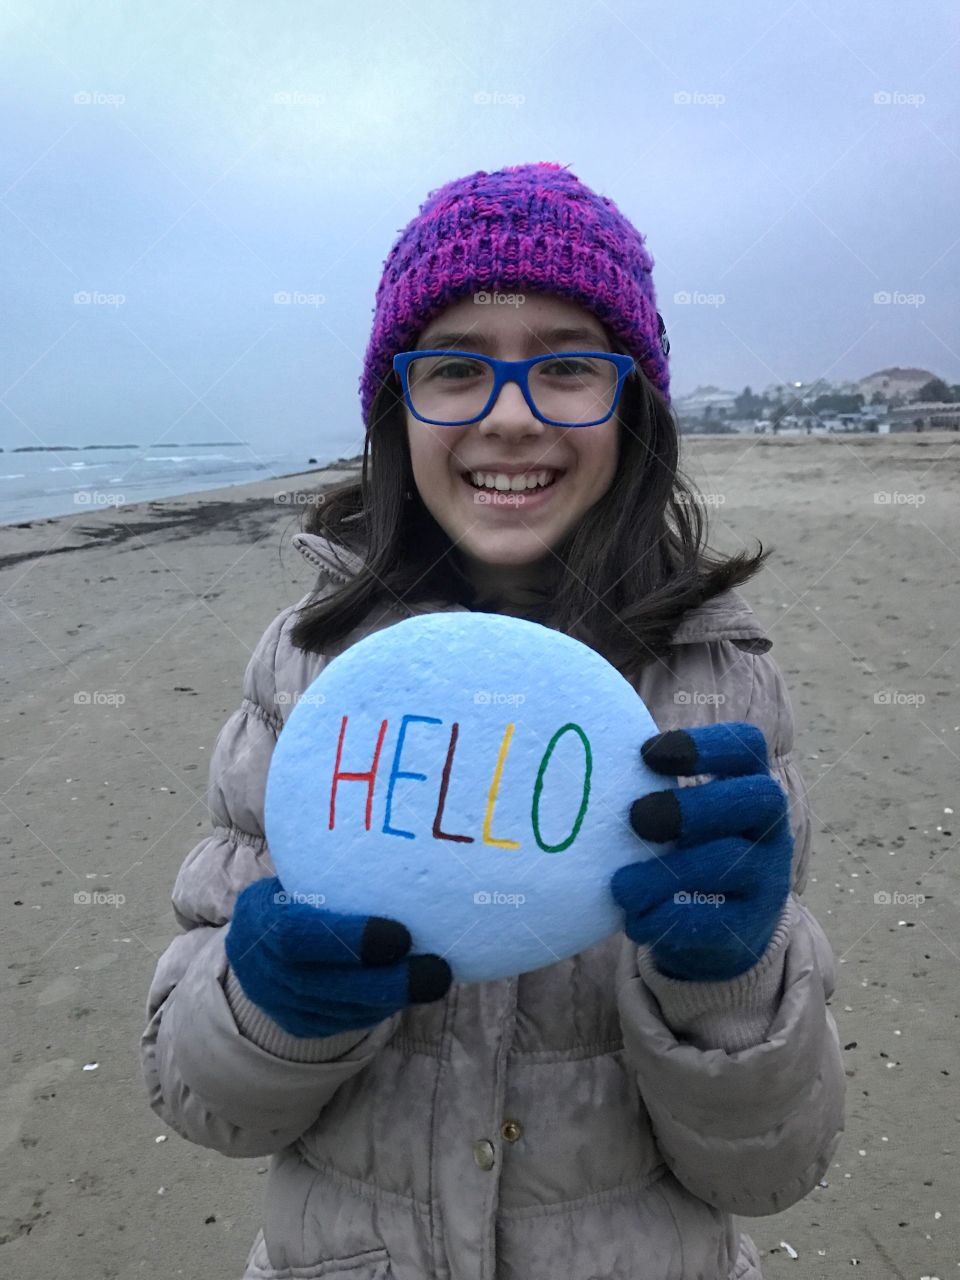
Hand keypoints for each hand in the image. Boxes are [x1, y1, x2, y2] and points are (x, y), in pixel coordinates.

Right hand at [225, 876, 451, 1037]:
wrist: (256, 941)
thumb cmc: (292, 891)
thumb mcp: (297, 871)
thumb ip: (330, 863)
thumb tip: (399, 826)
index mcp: (258, 919)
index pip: (294, 936)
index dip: (348, 939)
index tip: (402, 935)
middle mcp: (261, 969)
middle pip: (323, 985)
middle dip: (385, 982)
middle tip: (437, 970)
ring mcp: (279, 1004)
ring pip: (339, 1010)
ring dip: (392, 998)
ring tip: (436, 978)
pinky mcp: (301, 1025)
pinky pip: (345, 1022)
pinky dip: (381, 1008)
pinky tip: (412, 991)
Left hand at [610, 723, 793, 981]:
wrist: (721, 930)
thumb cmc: (689, 852)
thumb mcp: (685, 818)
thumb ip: (659, 793)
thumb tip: (600, 772)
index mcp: (749, 785)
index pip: (746, 747)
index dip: (703, 745)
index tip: (647, 754)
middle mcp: (770, 827)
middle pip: (756, 799)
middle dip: (693, 806)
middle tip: (637, 818)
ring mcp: (769, 877)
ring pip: (729, 861)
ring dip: (666, 872)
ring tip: (622, 886)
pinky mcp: (753, 925)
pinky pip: (718, 919)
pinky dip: (670, 918)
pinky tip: (637, 919)